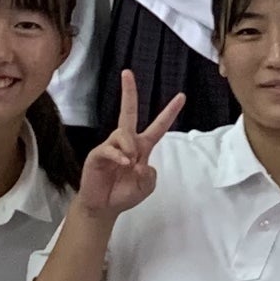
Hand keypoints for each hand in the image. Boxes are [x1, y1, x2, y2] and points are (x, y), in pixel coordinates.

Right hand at [75, 70, 186, 218]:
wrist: (104, 207)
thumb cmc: (124, 194)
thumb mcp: (147, 186)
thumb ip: (150, 175)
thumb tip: (141, 162)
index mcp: (142, 147)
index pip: (158, 126)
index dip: (170, 112)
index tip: (182, 96)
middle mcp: (126, 142)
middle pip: (128, 112)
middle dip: (128, 92)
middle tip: (127, 72)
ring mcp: (111, 146)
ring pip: (124, 133)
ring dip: (130, 147)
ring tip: (129, 164)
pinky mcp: (97, 154)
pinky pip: (110, 148)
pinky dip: (119, 156)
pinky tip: (124, 164)